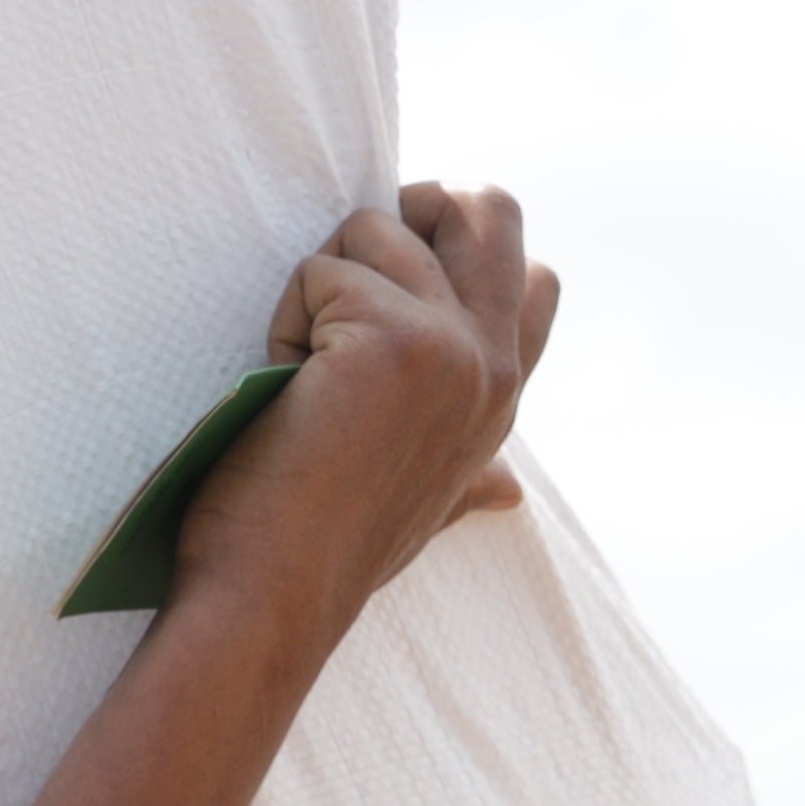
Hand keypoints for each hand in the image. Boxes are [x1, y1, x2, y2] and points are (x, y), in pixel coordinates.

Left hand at [166, 182, 557, 636]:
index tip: (380, 300)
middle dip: (405, 209)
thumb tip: (511, 491)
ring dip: (313, 289)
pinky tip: (282, 392)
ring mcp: (458, 349)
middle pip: (489, 206)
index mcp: (503, 400)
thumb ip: (471, 477)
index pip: (531, 276)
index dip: (454, 249)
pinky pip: (320, 269)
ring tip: (298, 378)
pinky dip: (282, 322)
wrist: (273, 598)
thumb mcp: (422, 501)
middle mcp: (495, 368)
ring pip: (376, 229)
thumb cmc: (321, 550)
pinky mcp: (398, 339)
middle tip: (342, 274)